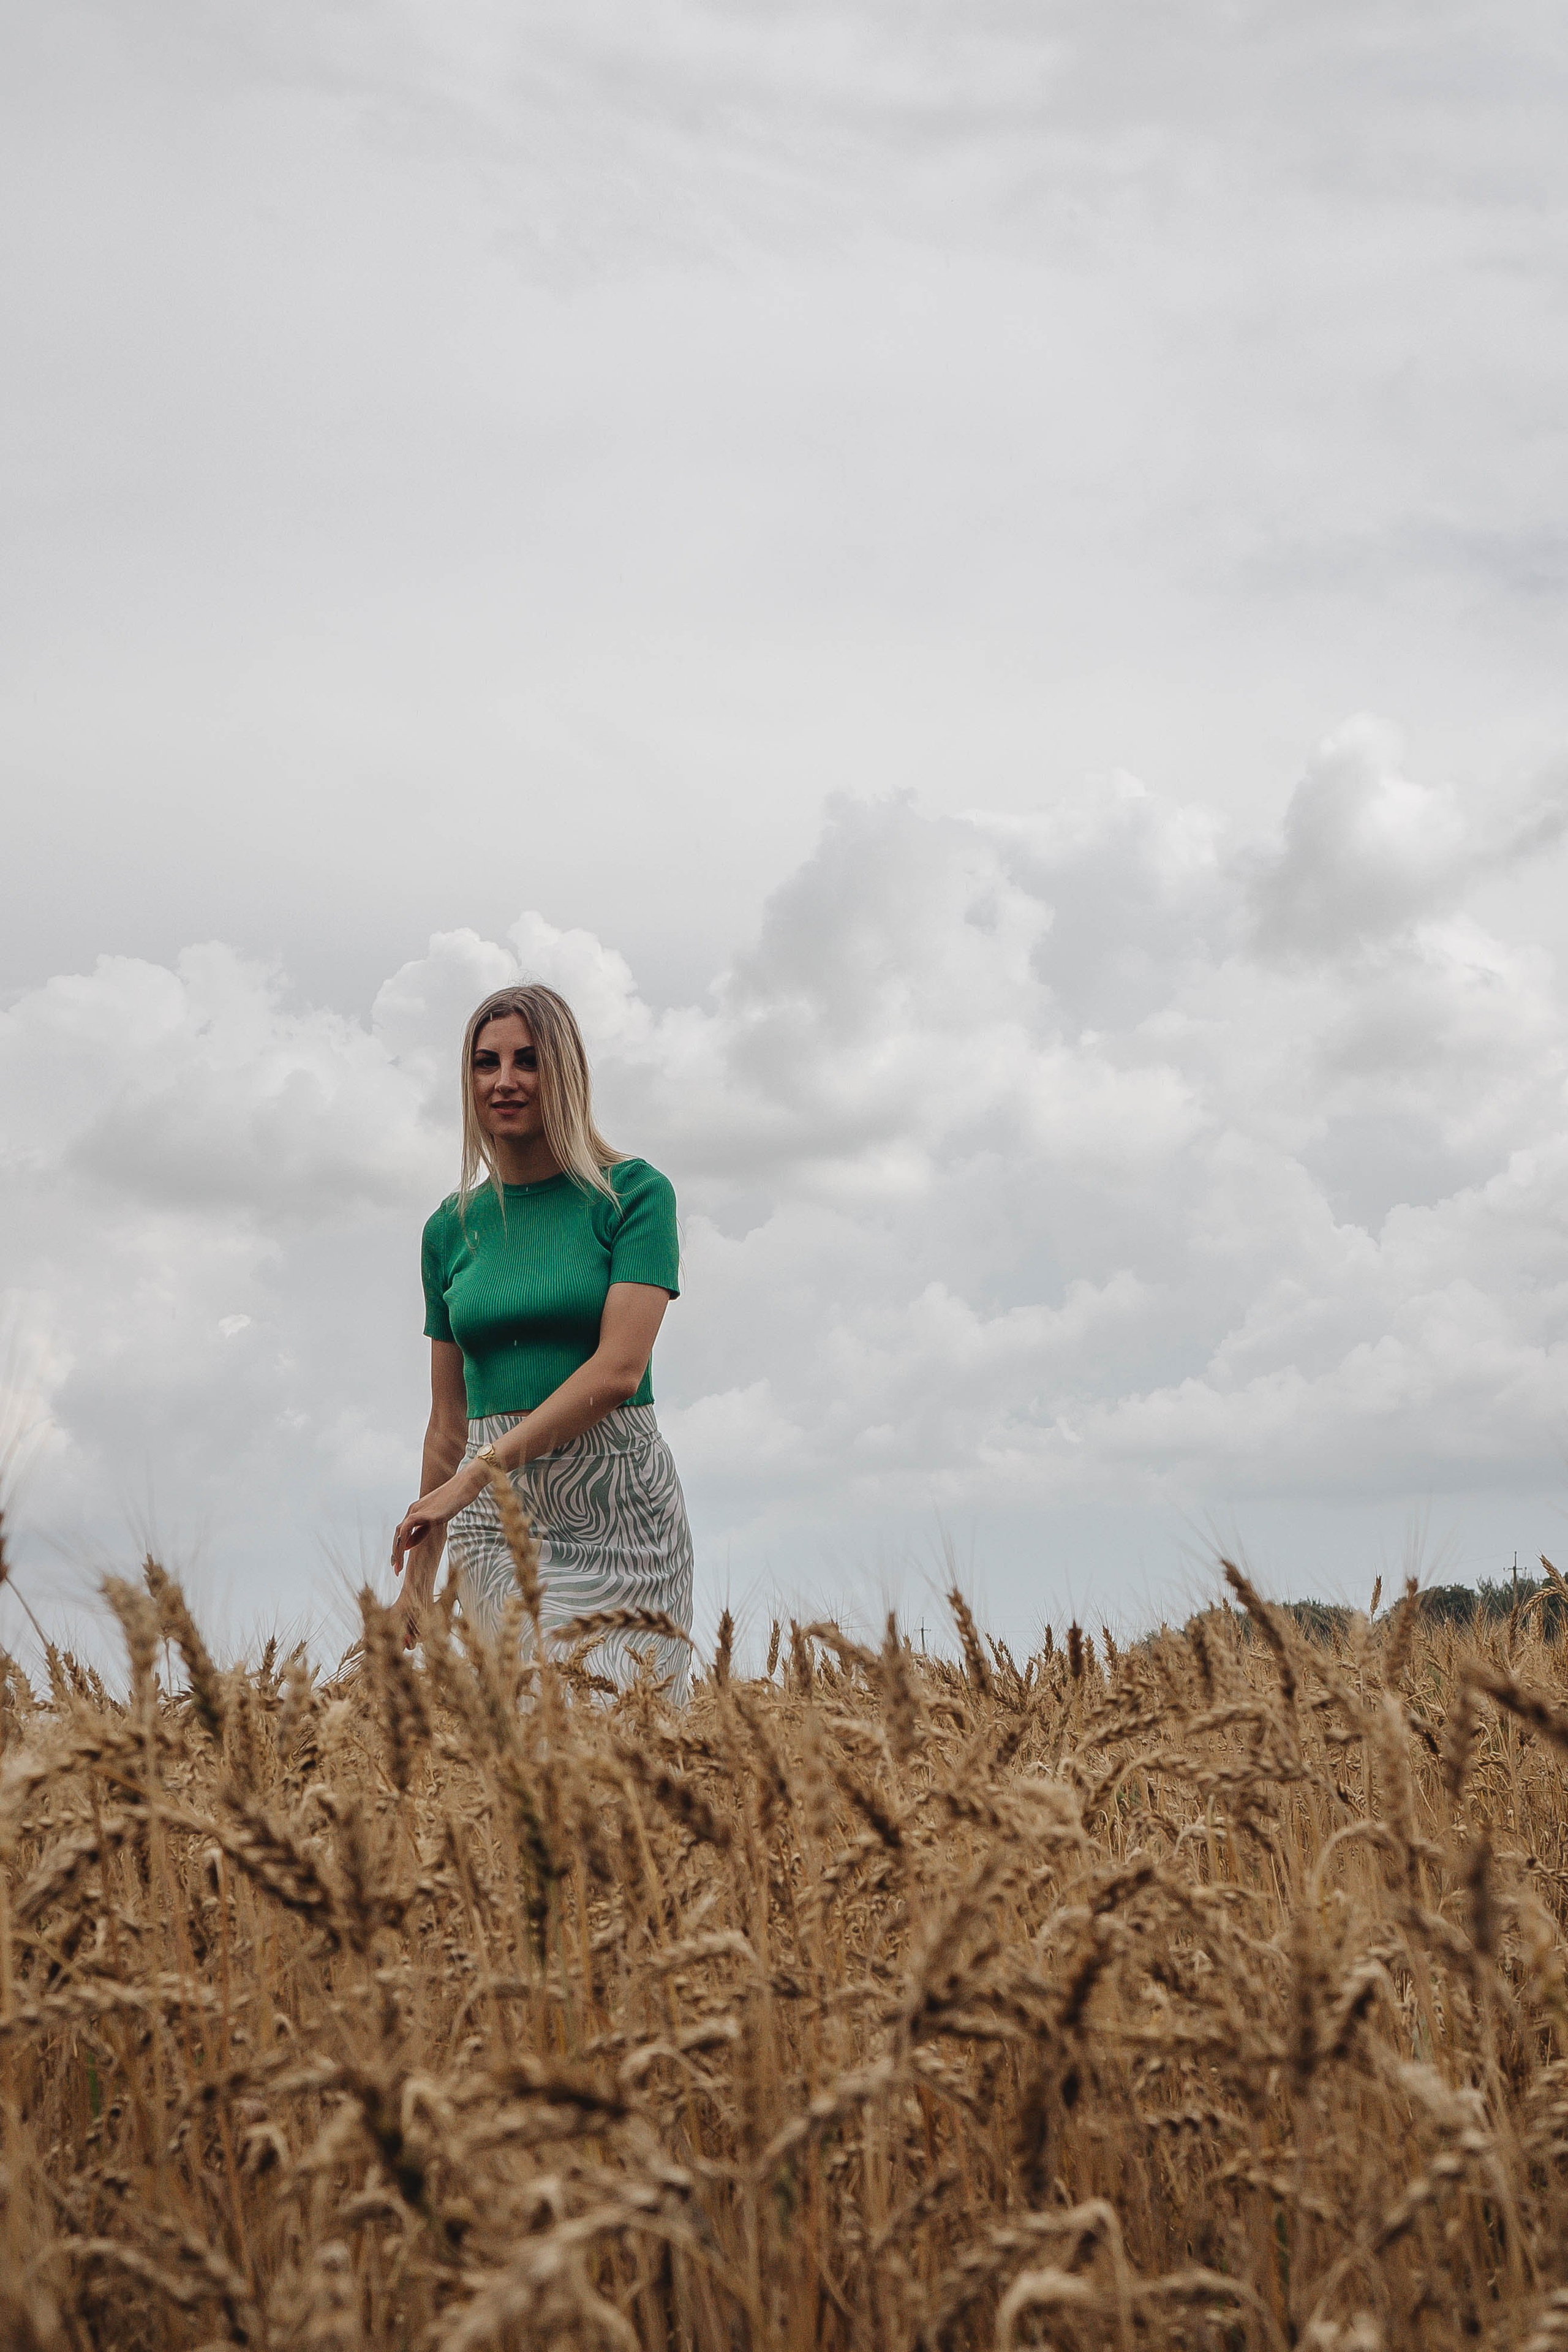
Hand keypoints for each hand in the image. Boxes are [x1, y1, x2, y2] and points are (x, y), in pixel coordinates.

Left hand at [391, 1464, 484, 1578]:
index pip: (401, 1532)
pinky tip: (406, 1553)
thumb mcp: (436, 1518)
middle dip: (395, 1552)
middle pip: (398, 1533)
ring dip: (397, 1550)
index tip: (398, 1563)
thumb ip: (422, 1530)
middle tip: (396, 1569)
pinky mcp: (427, 1513)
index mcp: (415, 1511)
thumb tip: (408, 1545)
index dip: (398, 1547)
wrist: (464, 1485)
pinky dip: (404, 1540)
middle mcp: (413, 1510)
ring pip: (400, 1532)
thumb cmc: (454, 1501)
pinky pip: (408, 1528)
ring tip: (399, 1566)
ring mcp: (419, 1510)